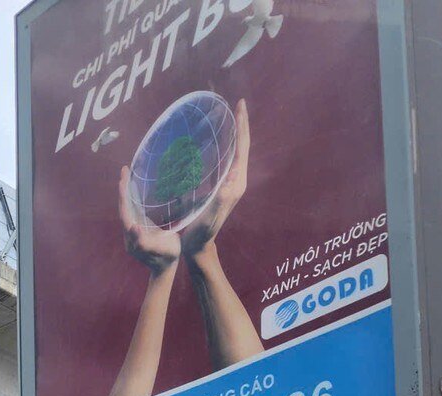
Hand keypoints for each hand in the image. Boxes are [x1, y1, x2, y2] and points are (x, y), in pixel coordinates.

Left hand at [119, 165, 179, 273]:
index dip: (123, 196)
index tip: (123, 179)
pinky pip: (133, 210)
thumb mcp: (159, 250)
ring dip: (126, 191)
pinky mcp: (139, 228)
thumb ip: (145, 242)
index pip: (124, 212)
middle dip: (123, 188)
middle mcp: (129, 232)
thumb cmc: (166, 257)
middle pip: (123, 207)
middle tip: (124, 170)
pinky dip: (132, 198)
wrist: (166, 268)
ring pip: (127, 208)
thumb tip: (134, 227)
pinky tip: (135, 188)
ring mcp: (133, 230)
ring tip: (127, 175)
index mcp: (132, 235)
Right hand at [181, 99, 248, 257]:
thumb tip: (228, 183)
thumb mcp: (210, 217)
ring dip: (233, 133)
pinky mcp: (220, 185)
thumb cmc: (202, 233)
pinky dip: (222, 146)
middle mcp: (236, 179)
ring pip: (234, 151)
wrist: (199, 246)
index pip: (242, 147)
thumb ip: (220, 201)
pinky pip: (224, 159)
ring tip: (227, 117)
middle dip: (240, 125)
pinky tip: (214, 141)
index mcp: (236, 182)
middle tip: (236, 104)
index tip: (240, 105)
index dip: (242, 126)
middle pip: (241, 146)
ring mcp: (229, 182)